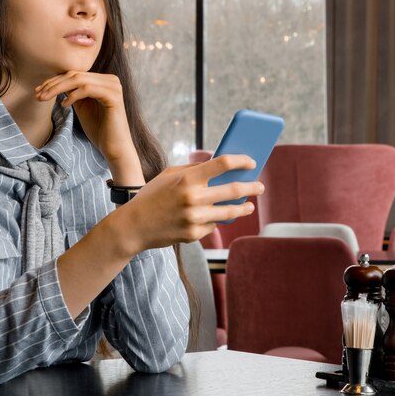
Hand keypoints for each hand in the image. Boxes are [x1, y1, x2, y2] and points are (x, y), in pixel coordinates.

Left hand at [36, 71, 136, 164]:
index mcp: (104, 81)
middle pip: (76, 75)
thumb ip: (73, 93)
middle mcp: (111, 80)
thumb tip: (56, 82)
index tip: (39, 91)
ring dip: (58, 88)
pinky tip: (64, 105)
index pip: (75, 74)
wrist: (114, 148)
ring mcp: (114, 87)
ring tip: (45, 98)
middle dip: (53, 84)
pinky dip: (73, 95)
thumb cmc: (99, 130)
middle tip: (38, 94)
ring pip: (79, 80)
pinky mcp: (113, 96)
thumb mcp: (82, 107)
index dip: (54, 81)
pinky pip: (87, 89)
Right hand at [117, 154, 264, 253]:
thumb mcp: (169, 175)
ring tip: (250, 205)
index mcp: (188, 178)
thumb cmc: (152, 196)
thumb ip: (194, 170)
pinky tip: (209, 218)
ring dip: (244, 208)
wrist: (134, 226)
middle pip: (234, 190)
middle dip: (252, 187)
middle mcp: (193, 198)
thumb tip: (220, 167)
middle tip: (260, 186)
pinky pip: (212, 225)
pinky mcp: (194, 234)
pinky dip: (213, 220)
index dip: (241, 161)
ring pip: (230, 212)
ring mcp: (195, 218)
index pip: (223, 164)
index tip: (252, 162)